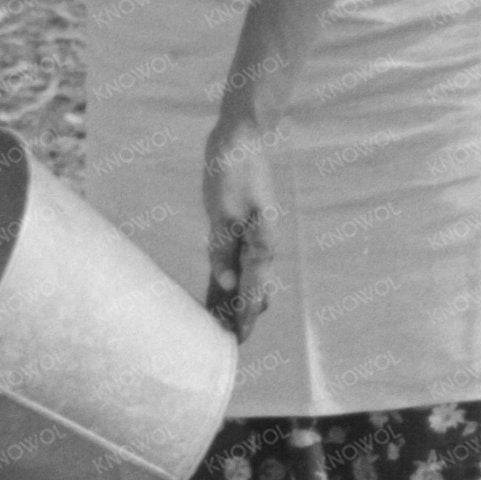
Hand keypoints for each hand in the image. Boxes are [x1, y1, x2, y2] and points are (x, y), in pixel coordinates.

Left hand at [202, 115, 273, 339]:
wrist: (240, 136)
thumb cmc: (233, 169)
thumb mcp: (224, 211)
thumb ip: (225, 249)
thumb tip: (229, 286)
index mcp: (262, 242)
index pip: (254, 289)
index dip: (246, 316)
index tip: (239, 340)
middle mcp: (260, 243)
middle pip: (253, 288)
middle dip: (243, 314)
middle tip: (231, 343)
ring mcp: (251, 234)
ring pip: (245, 277)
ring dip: (234, 300)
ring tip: (222, 325)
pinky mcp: (238, 225)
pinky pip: (235, 259)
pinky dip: (227, 278)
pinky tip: (219, 290)